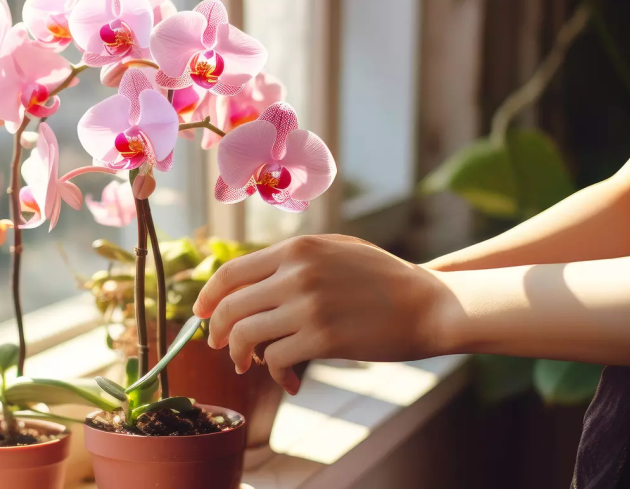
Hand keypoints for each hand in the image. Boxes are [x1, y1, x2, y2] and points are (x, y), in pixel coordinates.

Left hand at [193, 234, 456, 393]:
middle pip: (229, 307)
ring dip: (240, 356)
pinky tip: (290, 380)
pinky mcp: (322, 339)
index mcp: (297, 248)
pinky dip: (276, 375)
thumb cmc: (382, 279)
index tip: (200, 313)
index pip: (231, 272)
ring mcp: (308, 307)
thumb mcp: (336, 250)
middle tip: (219, 345)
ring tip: (250, 364)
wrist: (428, 304)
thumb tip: (248, 282)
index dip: (208, 296)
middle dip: (215, 331)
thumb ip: (293, 258)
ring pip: (245, 335)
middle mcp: (297, 274)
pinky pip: (276, 360)